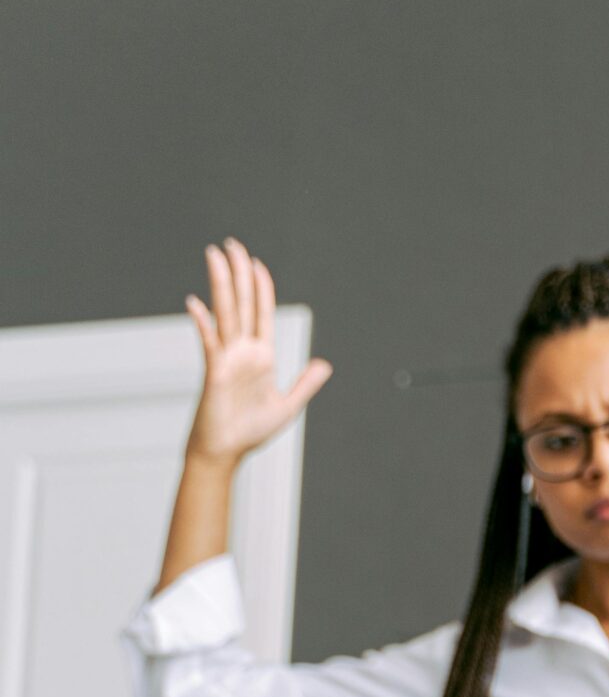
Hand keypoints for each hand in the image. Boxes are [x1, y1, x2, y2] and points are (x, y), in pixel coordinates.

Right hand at [184, 239, 331, 470]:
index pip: (262, 313)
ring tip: (214, 255)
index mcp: (261, 356)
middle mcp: (243, 351)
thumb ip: (305, 384)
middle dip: (238, 273)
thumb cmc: (251, 432)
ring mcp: (227, 358)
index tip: (256, 263)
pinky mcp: (214, 372)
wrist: (225, 453)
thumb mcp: (288, 406)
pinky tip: (196, 303)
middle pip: (242, 303)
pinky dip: (203, 323)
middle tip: (231, 243)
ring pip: (225, 313)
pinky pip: (209, 343)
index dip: (261, 287)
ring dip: (221, 283)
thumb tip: (325, 365)